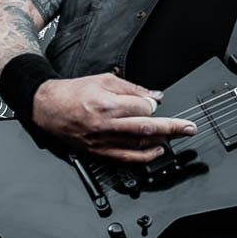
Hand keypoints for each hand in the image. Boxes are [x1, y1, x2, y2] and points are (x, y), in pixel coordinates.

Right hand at [32, 73, 195, 162]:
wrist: (47, 106)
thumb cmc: (73, 92)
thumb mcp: (104, 80)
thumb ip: (132, 88)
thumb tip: (155, 96)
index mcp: (107, 103)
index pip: (143, 107)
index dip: (154, 105)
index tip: (157, 103)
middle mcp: (106, 124)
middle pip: (147, 127)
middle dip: (173, 128)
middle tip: (190, 128)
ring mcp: (102, 140)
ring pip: (139, 143)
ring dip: (162, 140)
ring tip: (177, 136)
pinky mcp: (98, 151)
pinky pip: (126, 157)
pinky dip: (144, 156)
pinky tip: (157, 151)